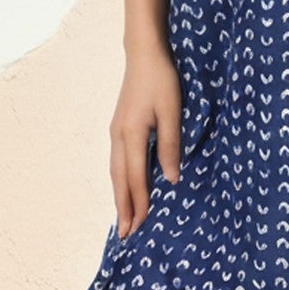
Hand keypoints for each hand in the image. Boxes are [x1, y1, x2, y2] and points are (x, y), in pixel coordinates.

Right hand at [110, 41, 182, 237]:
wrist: (143, 55)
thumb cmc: (161, 80)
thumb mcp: (172, 112)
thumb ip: (171, 145)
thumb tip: (171, 179)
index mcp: (132, 135)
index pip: (136, 177)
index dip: (139, 203)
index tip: (140, 226)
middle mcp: (118, 137)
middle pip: (119, 180)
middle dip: (123, 207)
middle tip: (125, 234)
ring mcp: (115, 132)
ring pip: (116, 171)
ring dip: (120, 196)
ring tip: (124, 217)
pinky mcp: (119, 127)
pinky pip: (117, 161)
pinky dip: (120, 180)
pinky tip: (126, 186)